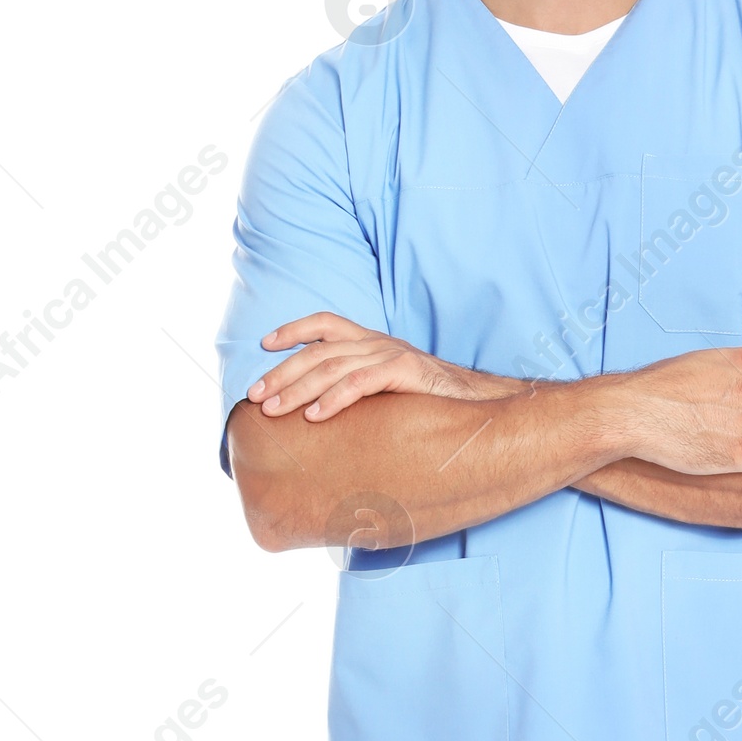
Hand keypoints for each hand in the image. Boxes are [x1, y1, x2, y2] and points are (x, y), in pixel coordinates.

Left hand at [248, 314, 491, 420]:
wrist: (486, 403)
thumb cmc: (437, 403)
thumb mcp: (394, 389)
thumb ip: (365, 391)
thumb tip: (327, 414)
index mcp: (375, 342)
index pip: (326, 324)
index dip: (293, 330)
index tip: (265, 344)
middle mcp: (379, 343)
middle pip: (318, 351)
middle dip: (282, 372)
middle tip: (256, 396)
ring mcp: (393, 354)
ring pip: (333, 366)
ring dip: (297, 389)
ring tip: (274, 409)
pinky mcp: (407, 371)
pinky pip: (361, 382)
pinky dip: (334, 399)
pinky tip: (315, 416)